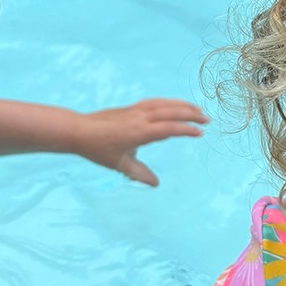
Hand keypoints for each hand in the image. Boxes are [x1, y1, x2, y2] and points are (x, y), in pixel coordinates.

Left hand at [74, 99, 207, 185]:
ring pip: (164, 103)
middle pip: (171, 111)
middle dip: (190, 114)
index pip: (169, 128)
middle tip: (207, 119)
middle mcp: (140, 118)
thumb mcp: (119, 165)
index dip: (186, 130)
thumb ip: (139, 174)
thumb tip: (156, 184)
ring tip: (197, 110)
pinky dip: (169, 102)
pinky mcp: (132, 108)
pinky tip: (175, 106)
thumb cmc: (98, 148)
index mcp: (140, 132)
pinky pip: (156, 102)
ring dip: (182, 105)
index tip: (200, 133)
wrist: (79, 130)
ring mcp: (136, 110)